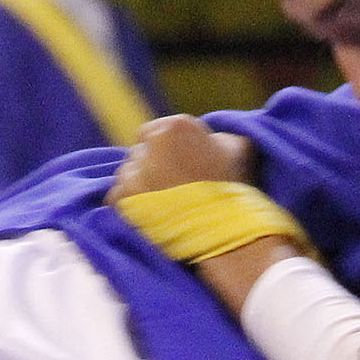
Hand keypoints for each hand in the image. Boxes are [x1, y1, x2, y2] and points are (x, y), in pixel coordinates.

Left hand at [105, 114, 256, 203]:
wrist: (222, 232)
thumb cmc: (233, 188)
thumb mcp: (240, 148)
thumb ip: (220, 136)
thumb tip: (215, 139)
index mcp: (175, 127)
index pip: (154, 130)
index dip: (167, 148)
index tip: (182, 164)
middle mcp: (149, 146)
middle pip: (140, 151)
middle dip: (153, 164)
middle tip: (175, 184)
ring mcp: (132, 173)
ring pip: (129, 173)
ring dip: (142, 184)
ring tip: (166, 202)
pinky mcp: (121, 199)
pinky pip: (119, 195)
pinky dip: (132, 204)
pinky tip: (154, 213)